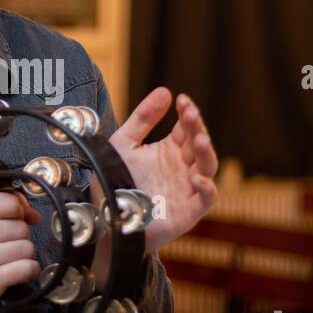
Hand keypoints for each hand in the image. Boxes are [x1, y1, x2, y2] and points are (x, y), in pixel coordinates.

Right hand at [0, 192, 40, 312]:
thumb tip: (33, 214)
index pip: (10, 202)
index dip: (20, 211)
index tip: (19, 220)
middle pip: (21, 226)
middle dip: (18, 237)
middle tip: (4, 246)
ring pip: (26, 247)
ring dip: (23, 255)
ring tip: (8, 261)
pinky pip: (27, 268)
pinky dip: (29, 271)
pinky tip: (18, 273)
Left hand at [108, 87, 217, 253]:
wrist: (104, 222)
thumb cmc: (115, 184)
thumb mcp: (123, 145)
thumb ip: (143, 119)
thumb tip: (165, 90)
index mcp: (170, 150)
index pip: (187, 127)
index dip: (188, 113)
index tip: (182, 100)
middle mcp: (182, 168)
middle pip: (198, 144)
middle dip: (197, 128)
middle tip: (190, 113)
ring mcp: (187, 190)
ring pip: (207, 168)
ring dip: (206, 153)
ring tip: (198, 139)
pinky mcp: (187, 213)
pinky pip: (205, 200)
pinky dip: (206, 189)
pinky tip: (196, 178)